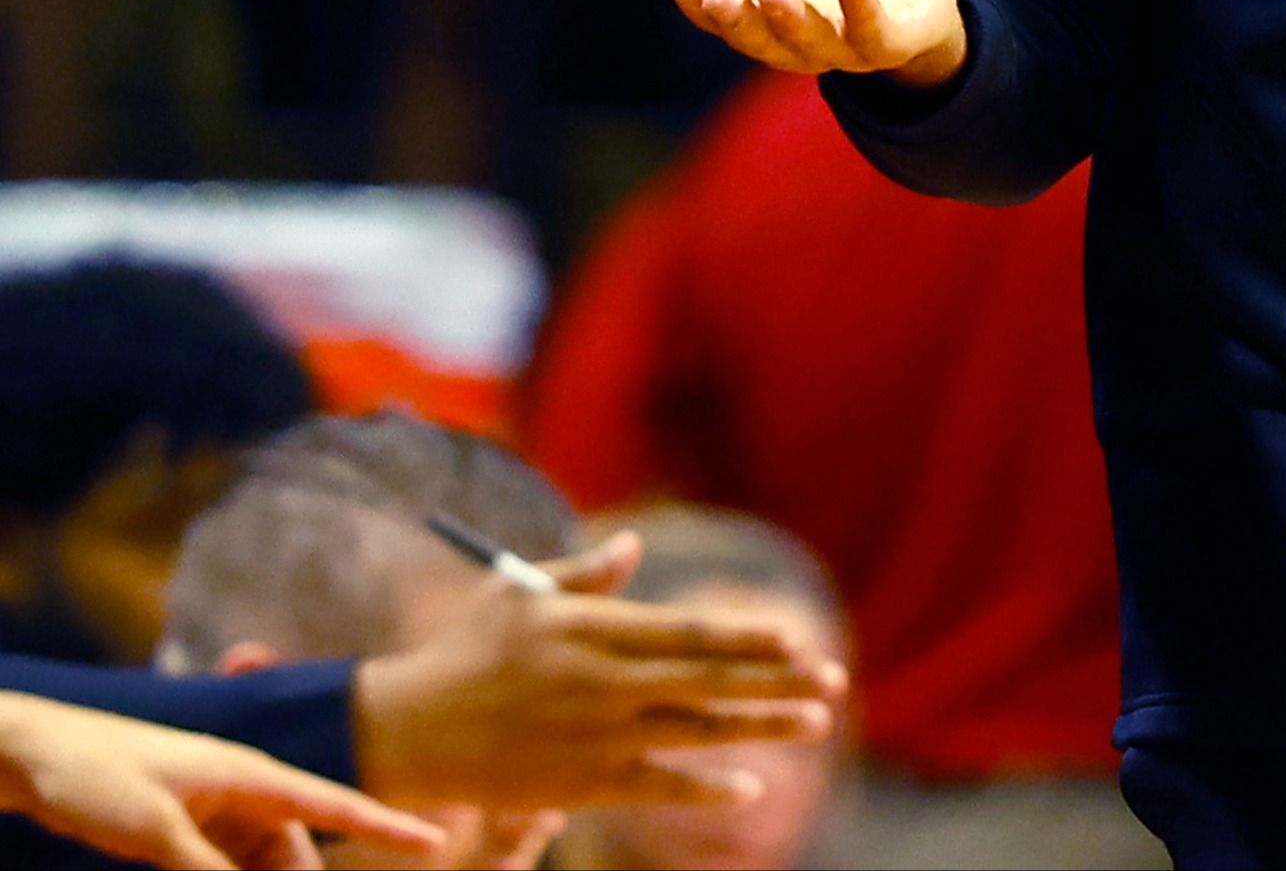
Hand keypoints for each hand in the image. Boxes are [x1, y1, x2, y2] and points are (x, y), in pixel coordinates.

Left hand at [0, 691, 447, 869]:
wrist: (33, 755)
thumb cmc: (91, 775)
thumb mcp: (150, 830)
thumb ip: (205, 869)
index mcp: (249, 777)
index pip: (335, 805)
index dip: (389, 824)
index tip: (437, 839)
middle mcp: (243, 792)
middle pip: (295, 854)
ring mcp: (216, 811)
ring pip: (261, 864)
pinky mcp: (188, 828)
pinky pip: (225, 867)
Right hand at [351, 534, 845, 814]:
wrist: (406, 730)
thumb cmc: (466, 652)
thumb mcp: (518, 596)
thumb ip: (584, 573)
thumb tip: (633, 542)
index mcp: (593, 630)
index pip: (687, 633)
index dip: (745, 638)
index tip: (795, 640)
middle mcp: (603, 681)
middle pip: (707, 681)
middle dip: (777, 680)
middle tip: (834, 680)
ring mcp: (595, 735)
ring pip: (695, 732)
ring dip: (761, 727)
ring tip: (815, 723)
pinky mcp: (581, 782)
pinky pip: (657, 786)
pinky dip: (706, 788)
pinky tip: (750, 786)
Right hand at [594, 0, 965, 85]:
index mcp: (750, 13)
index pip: (721, 16)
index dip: (705, 7)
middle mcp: (791, 37)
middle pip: (760, 35)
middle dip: (741, 19)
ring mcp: (841, 43)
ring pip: (811, 42)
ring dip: (793, 19)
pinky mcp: (888, 38)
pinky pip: (874, 34)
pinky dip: (861, 10)